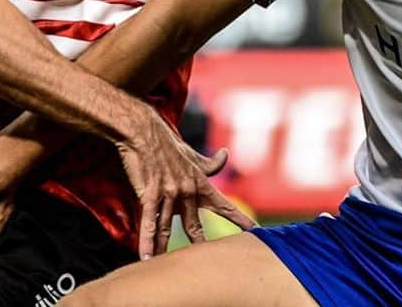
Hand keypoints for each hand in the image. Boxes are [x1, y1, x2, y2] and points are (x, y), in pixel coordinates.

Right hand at [116, 105, 256, 259]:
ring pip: (169, 230)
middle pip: (195, 227)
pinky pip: (149, 223)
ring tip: (168, 269)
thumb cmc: (170, 146)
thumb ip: (210, 163)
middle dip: (202, 247)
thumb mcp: (193, 155)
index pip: (225, 206)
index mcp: (201, 184)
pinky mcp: (150, 194)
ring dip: (166, 252)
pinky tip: (146, 258)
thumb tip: (226, 154)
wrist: (146, 133)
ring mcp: (169, 194)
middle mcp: (188, 191)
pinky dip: (147, 242)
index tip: (255, 230)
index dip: (240, 219)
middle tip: (212, 266)